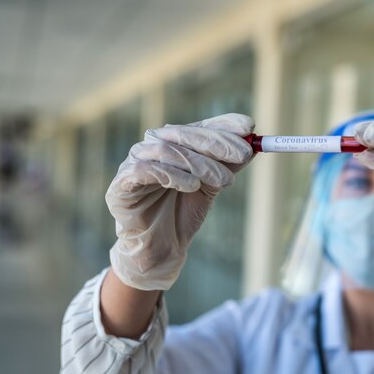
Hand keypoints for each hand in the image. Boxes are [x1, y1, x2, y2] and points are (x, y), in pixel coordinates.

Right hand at [105, 113, 253, 290]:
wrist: (160, 248)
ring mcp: (133, 162)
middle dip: (217, 143)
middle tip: (243, 155)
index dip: (223, 125)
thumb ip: (226, 165)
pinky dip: (172, 175)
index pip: (199, 125)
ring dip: (200, 164)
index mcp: (173, 143)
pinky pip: (145, 170)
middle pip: (183, 134)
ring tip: (225, 181)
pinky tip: (192, 185)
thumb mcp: (211, 186)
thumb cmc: (183, 213)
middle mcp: (152, 147)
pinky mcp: (121, 183)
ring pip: (167, 151)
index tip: (249, 128)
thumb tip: (252, 146)